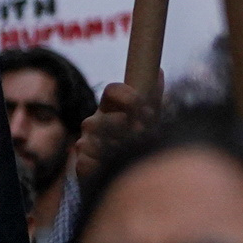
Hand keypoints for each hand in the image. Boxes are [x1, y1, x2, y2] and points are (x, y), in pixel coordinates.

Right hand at [72, 80, 152, 196]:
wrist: (129, 171)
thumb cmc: (141, 139)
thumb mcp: (152, 117)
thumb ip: (155, 96)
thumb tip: (160, 71)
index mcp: (112, 106)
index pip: (112, 89)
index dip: (128, 95)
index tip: (145, 107)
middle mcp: (95, 121)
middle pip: (98, 117)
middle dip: (123, 124)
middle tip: (142, 131)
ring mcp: (86, 141)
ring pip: (89, 139)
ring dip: (114, 145)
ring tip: (131, 150)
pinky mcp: (82, 163)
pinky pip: (85, 161)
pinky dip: (101, 164)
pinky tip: (116, 165)